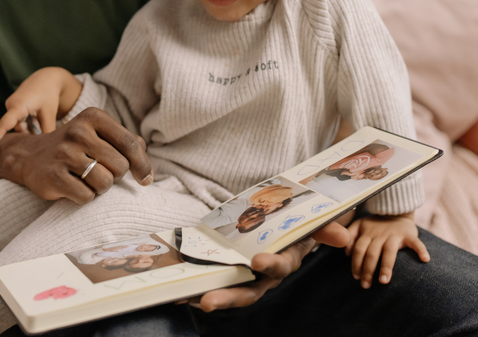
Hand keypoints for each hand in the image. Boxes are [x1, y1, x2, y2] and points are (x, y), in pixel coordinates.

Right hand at [0, 67, 81, 151]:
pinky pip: (19, 122)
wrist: (47, 78)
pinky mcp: (14, 108)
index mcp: (18, 106)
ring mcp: (11, 107)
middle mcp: (11, 106)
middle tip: (35, 140)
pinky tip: (38, 123)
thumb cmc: (49, 94)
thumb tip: (45, 148)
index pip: (5, 124)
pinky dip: (28, 126)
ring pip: (18, 126)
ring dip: (29, 130)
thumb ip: (47, 130)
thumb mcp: (50, 113)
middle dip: (25, 136)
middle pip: (15, 128)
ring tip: (42, 125)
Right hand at [0, 107, 152, 204]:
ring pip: (105, 183)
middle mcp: (78, 132)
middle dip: (115, 176)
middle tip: (100, 172)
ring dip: (101, 188)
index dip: (142, 164)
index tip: (146, 180)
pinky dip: (85, 197)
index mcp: (93, 117)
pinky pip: (86, 197)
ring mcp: (64, 154)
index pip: (130, 143)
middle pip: (120, 166)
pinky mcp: (52, 176)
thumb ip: (126, 142)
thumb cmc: (75, 147)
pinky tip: (74, 187)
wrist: (29, 155)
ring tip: (87, 179)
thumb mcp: (99, 134)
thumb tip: (146, 165)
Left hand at [198, 221, 349, 311]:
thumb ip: (326, 229)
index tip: (258, 261)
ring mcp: (247, 272)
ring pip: (229, 289)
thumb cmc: (300, 224)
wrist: (289, 222)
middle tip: (206, 301)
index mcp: (285, 260)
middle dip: (228, 297)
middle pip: (248, 290)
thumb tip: (343, 236)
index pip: (279, 267)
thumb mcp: (313, 224)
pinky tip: (180, 289)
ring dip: (210, 294)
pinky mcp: (231, 267)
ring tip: (185, 299)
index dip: (270, 265)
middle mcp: (264, 273)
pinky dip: (199, 283)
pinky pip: (216, 278)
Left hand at [345, 212, 429, 288]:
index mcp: (367, 233)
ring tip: (383, 281)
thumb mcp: (360, 225)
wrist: (395, 212)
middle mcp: (380, 235)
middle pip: (372, 253)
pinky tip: (425, 260)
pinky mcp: (409, 235)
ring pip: (389, 252)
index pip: (359, 249)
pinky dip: (421, 250)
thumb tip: (346, 252)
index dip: (356, 263)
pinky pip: (416, 243)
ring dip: (386, 267)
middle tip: (366, 285)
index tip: (356, 277)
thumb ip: (351, 235)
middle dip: (368, 270)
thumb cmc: (376, 224)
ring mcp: (394, 235)